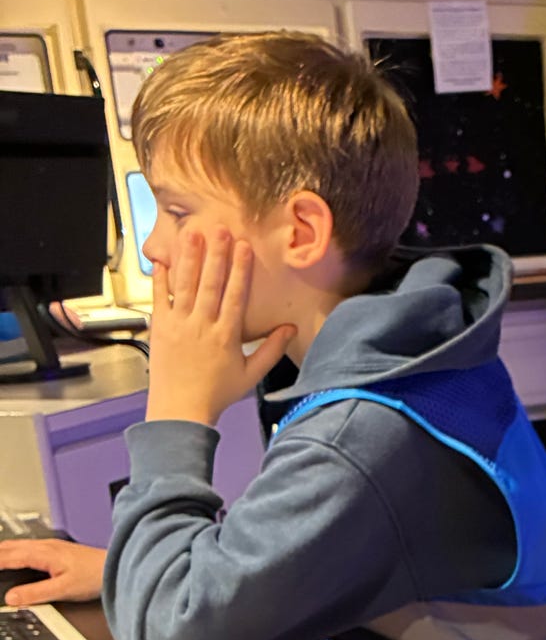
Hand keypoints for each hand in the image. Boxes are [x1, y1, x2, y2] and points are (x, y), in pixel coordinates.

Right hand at [0, 539, 106, 605]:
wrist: (115, 566)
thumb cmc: (95, 575)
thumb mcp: (63, 589)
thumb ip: (36, 593)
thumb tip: (13, 598)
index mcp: (42, 554)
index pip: (7, 557)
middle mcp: (44, 546)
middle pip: (8, 547)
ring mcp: (50, 546)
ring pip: (17, 545)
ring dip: (1, 551)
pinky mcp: (56, 549)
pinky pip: (26, 547)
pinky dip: (12, 551)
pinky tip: (13, 556)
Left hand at [147, 230, 294, 427]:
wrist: (180, 410)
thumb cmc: (217, 393)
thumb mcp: (251, 374)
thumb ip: (271, 350)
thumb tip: (290, 329)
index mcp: (226, 335)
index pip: (235, 295)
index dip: (240, 269)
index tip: (244, 247)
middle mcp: (202, 325)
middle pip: (211, 283)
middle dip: (216, 254)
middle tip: (220, 230)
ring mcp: (179, 325)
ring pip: (185, 285)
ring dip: (190, 258)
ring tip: (193, 234)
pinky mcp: (160, 328)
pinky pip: (159, 298)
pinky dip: (160, 279)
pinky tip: (163, 260)